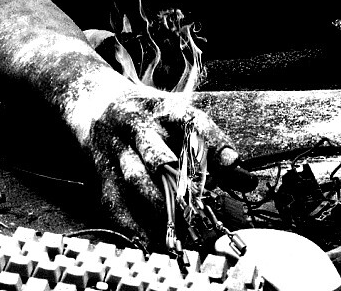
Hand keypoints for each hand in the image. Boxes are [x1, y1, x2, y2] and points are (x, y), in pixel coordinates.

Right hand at [73, 81, 238, 246]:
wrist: (93, 101)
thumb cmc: (150, 118)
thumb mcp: (179, 119)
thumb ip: (213, 148)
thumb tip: (247, 182)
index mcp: (165, 109)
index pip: (193, 122)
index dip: (214, 143)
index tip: (234, 165)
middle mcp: (139, 126)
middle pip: (158, 155)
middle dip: (181, 185)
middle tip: (202, 209)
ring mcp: (117, 148)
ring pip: (135, 180)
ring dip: (159, 208)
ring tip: (180, 231)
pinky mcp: (101, 170)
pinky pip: (114, 199)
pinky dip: (130, 222)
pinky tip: (148, 240)